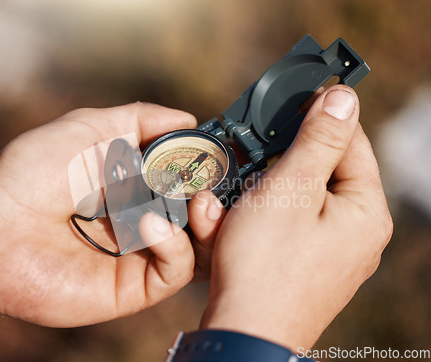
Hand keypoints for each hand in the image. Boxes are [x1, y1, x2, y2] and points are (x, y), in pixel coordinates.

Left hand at [0, 102, 224, 325]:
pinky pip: (175, 269)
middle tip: (216, 184)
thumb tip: (187, 118)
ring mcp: (142, 253)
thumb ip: (140, 120)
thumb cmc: (35, 171)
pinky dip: (174, 245)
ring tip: (201, 203)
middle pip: (202, 216)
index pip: (191, 181)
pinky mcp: (134, 286)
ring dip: (208, 224)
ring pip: (198, 247)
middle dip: (217, 199)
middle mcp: (146, 218)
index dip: (210, 170)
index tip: (220, 156)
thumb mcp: (91, 128)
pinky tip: (152, 224)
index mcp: (139, 184)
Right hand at [199, 85, 392, 350]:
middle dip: (276, 165)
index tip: (292, 99)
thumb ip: (318, 140)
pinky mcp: (304, 263)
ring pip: (294, 199)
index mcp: (364, 210)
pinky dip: (255, 219)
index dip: (319, 115)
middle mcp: (355, 232)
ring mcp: (330, 251)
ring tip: (226, 207)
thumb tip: (344, 98)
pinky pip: (282, 226)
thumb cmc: (264, 263)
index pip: (350, 141)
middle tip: (247, 162)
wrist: (243, 333)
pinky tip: (227, 228)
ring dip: (258, 193)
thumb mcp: (290, 188)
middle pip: (319, 171)